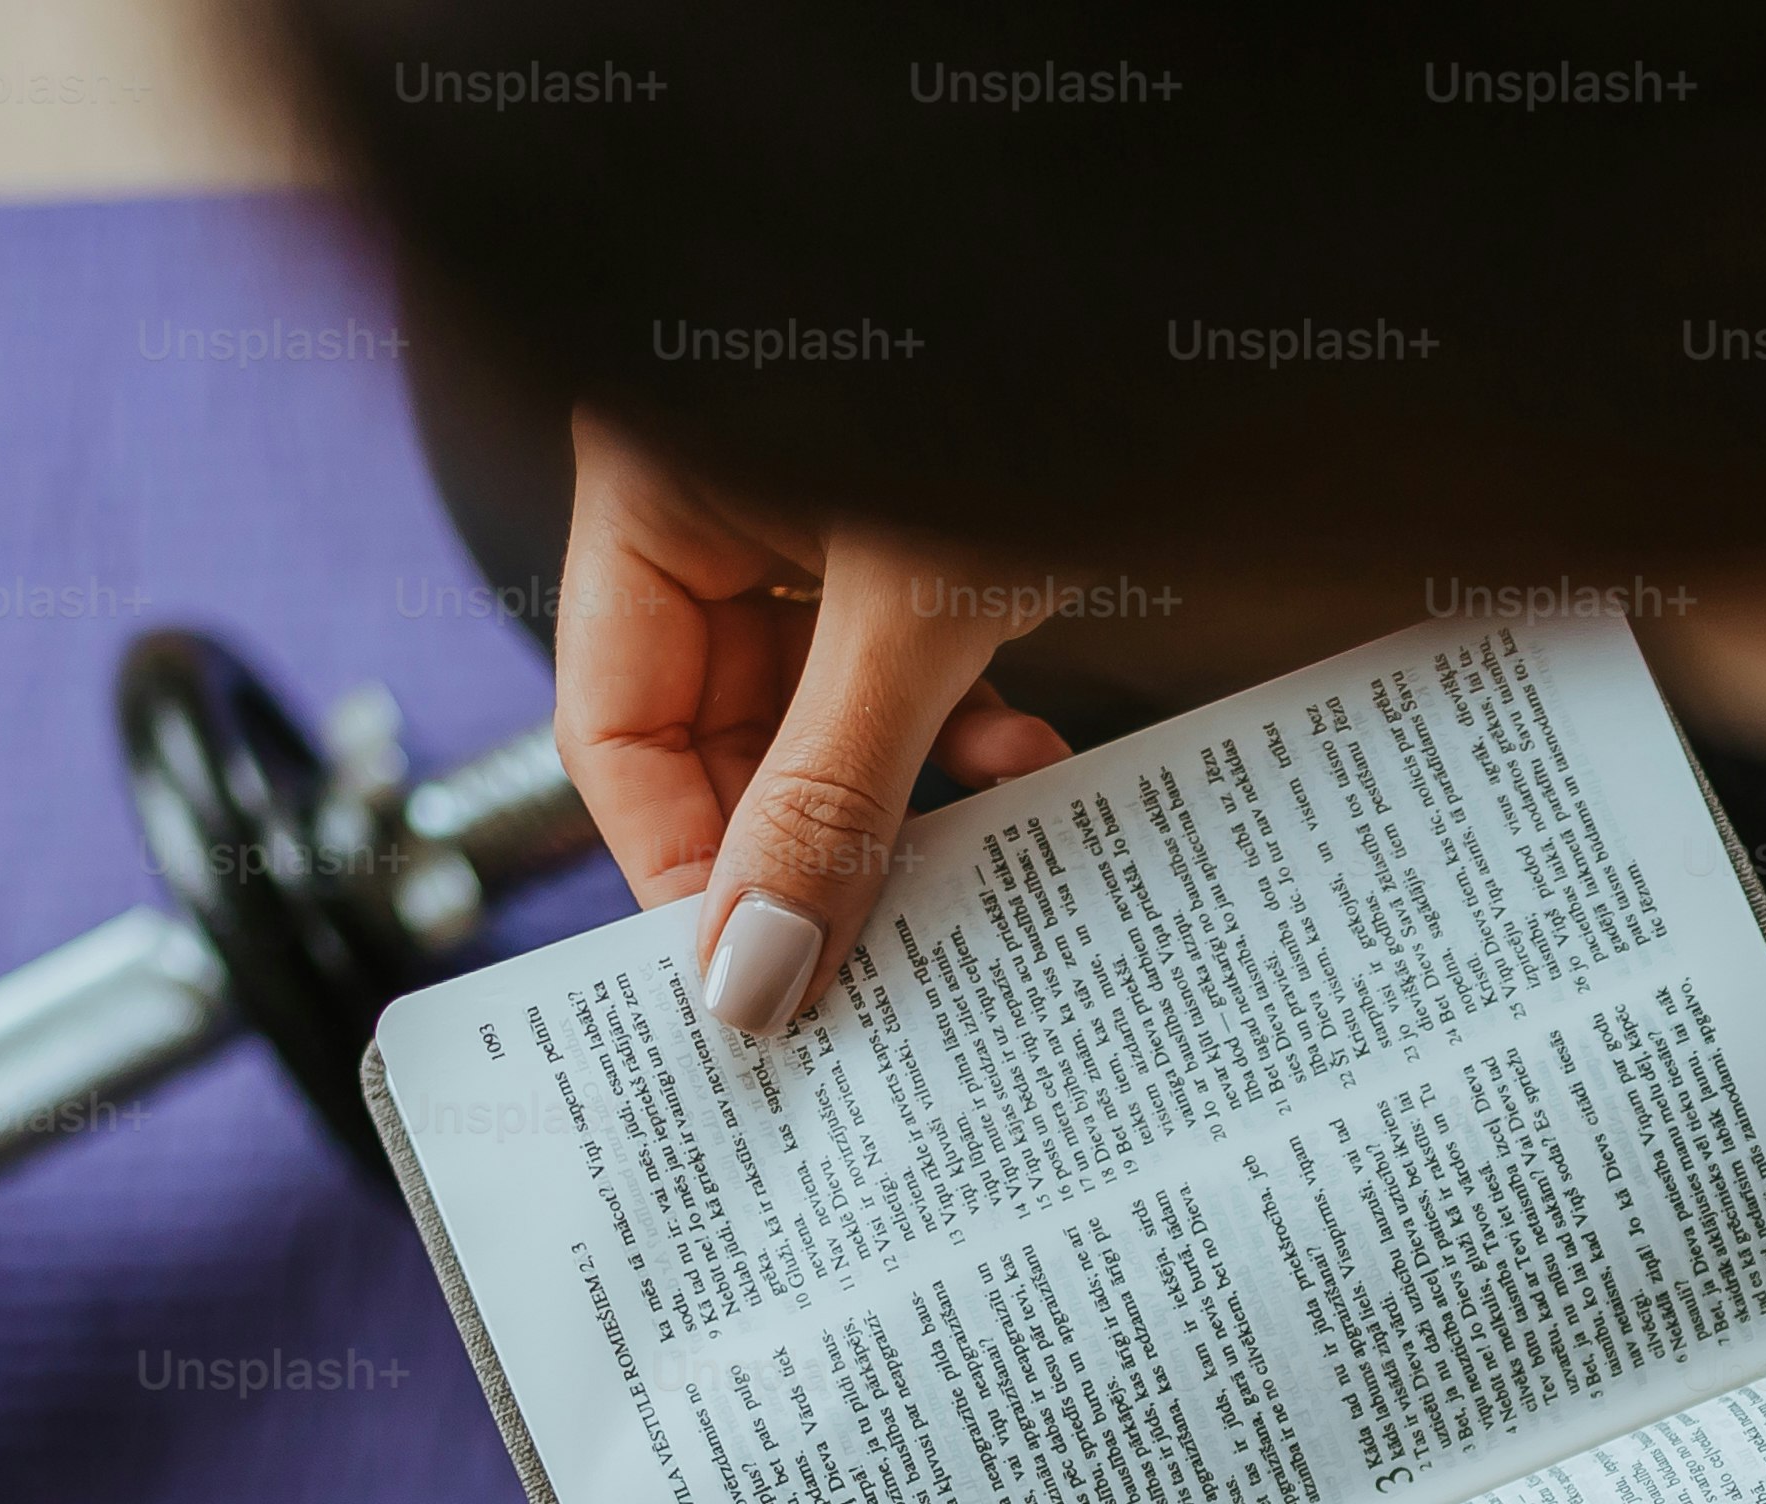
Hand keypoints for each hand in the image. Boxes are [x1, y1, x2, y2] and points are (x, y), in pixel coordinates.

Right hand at [551, 407, 1073, 1035]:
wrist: (1153, 260)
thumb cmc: (1012, 360)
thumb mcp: (917, 605)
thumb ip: (834, 790)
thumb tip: (755, 966)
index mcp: (654, 485)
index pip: (613, 726)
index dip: (679, 865)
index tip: (753, 982)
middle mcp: (722, 498)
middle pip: (719, 733)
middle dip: (806, 845)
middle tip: (872, 962)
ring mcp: (822, 512)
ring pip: (827, 711)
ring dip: (905, 798)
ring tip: (977, 858)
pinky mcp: (926, 527)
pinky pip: (911, 666)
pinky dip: (966, 732)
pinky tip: (1031, 762)